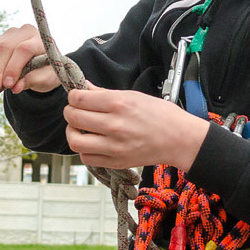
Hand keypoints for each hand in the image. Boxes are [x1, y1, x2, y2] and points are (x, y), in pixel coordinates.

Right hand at [0, 24, 59, 94]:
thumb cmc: (47, 71)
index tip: (7, 84)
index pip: (23, 49)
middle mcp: (24, 32)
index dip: (14, 67)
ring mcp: (10, 34)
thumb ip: (33, 81)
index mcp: (40, 40)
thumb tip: (15, 88)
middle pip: (5, 48)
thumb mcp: (46, 79)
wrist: (43, 63)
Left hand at [63, 85, 209, 170]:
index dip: (73, 96)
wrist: (180, 139)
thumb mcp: (133, 95)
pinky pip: (86, 158)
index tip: (76, 97)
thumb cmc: (161, 115)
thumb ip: (104, 93)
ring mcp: (114, 146)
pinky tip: (92, 142)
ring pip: (75, 140)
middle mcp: (114, 125)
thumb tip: (83, 88)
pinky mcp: (116, 162)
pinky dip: (85, 150)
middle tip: (75, 110)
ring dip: (72, 132)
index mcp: (119, 103)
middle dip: (70, 111)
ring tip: (80, 128)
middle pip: (73, 117)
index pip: (79, 98)